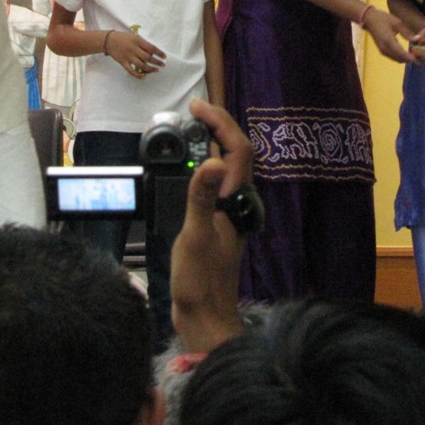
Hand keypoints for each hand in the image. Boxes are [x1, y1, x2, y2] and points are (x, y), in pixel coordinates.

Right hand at [104, 29, 164, 79]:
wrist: (108, 40)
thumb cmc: (123, 37)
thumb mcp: (134, 37)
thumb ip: (142, 44)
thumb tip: (153, 53)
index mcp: (137, 41)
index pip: (151, 48)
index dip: (159, 53)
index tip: (164, 56)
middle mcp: (133, 49)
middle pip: (147, 58)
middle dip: (157, 62)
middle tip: (162, 64)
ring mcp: (128, 56)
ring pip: (141, 65)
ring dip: (150, 69)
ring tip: (156, 70)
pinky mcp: (123, 63)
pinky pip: (131, 71)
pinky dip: (138, 75)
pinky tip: (144, 76)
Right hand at [171, 98, 252, 352]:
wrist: (204, 317)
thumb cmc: (201, 281)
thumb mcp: (196, 236)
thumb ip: (201, 198)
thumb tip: (213, 161)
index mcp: (234, 200)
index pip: (237, 148)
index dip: (221, 122)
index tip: (197, 106)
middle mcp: (235, 202)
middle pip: (236, 152)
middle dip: (218, 125)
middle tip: (193, 111)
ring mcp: (227, 212)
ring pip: (226, 167)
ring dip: (212, 142)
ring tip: (189, 128)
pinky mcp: (216, 222)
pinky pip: (214, 183)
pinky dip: (202, 165)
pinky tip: (186, 168)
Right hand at [362, 8, 417, 63]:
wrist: (369, 19)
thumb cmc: (383, 18)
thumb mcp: (397, 23)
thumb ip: (407, 33)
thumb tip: (417, 40)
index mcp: (389, 41)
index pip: (402, 54)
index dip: (412, 59)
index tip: (421, 61)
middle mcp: (385, 48)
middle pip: (400, 59)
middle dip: (411, 60)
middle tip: (421, 58)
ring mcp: (382, 51)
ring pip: (397, 59)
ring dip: (406, 59)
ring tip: (416, 56)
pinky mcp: (382, 50)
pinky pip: (393, 57)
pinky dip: (401, 57)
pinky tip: (407, 53)